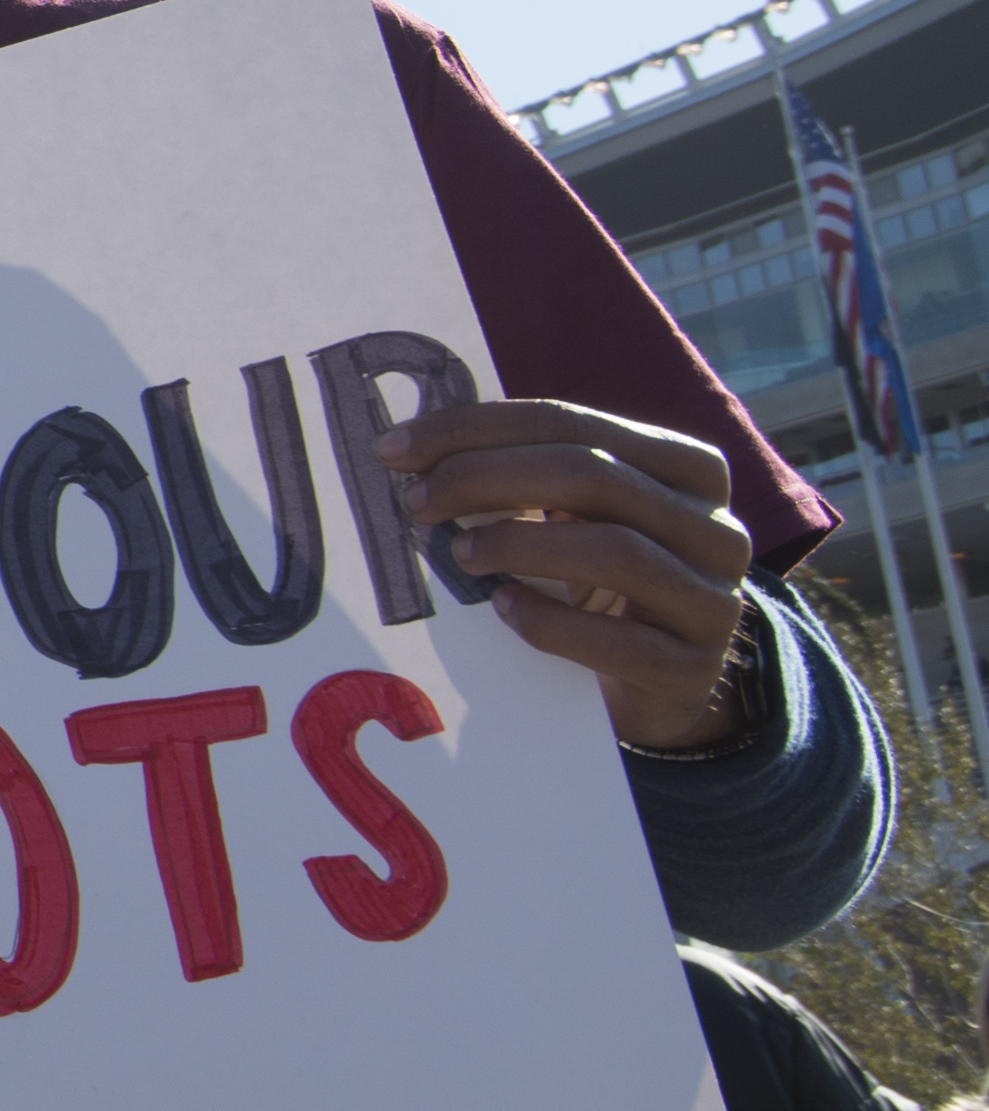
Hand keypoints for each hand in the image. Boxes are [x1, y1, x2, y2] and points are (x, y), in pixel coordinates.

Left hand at [373, 399, 756, 750]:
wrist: (662, 687)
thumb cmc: (603, 588)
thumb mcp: (579, 521)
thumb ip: (527, 479)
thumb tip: (414, 451)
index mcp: (688, 470)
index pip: (572, 423)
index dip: (477, 429)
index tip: (396, 449)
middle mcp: (715, 528)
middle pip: (593, 475)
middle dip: (486, 478)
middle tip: (418, 501)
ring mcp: (714, 602)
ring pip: (617, 551)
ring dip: (520, 544)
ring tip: (461, 552)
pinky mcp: (692, 670)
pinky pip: (617, 641)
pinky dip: (550, 621)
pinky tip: (504, 610)